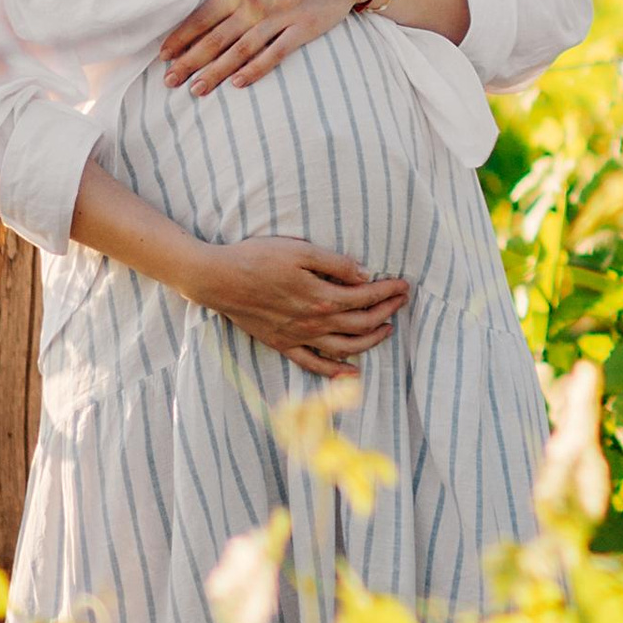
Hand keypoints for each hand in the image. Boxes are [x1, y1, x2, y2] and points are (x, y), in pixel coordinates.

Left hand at [162, 0, 372, 95]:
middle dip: (190, 60)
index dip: (182, 37)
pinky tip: (238, 84)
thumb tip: (208, 10)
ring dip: (216, 71)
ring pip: (240, 50)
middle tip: (169, 81)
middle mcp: (257, 1)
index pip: (203, 15)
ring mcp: (281, 17)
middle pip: (216, 37)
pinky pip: (275, 54)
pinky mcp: (303, 30)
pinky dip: (255, 70)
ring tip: (196, 89)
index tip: (163, 56)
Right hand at [188, 233, 407, 376]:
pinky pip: (313, 364)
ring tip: (386, 330)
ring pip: (344, 348)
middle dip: (386, 312)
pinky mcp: (282, 344)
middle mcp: (313, 323)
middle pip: (360, 324)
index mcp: (320, 297)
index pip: (365, 297)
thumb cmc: (258, 258)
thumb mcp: (300, 251)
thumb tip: (365, 274)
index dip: (387, 292)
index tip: (403, 285)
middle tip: (401, 301)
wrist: (218, 279)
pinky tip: (350, 372)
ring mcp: (298, 337)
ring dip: (370, 341)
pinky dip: (335, 371)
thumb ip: (335, 264)